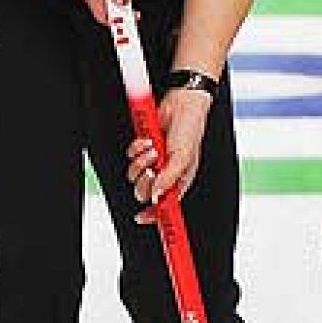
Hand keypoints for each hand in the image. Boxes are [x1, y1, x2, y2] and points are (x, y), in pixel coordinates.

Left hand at [127, 86, 213, 222]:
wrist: (181, 104)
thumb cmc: (190, 130)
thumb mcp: (183, 157)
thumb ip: (169, 179)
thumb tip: (155, 196)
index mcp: (179, 181)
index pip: (165, 206)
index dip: (154, 215)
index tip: (143, 218)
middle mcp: (165, 174)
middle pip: (145, 192)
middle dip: (145, 181)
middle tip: (150, 171)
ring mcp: (154, 162)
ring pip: (135, 175)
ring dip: (141, 161)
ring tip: (153, 149)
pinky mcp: (143, 149)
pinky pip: (130, 157)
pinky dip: (136, 149)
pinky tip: (147, 141)